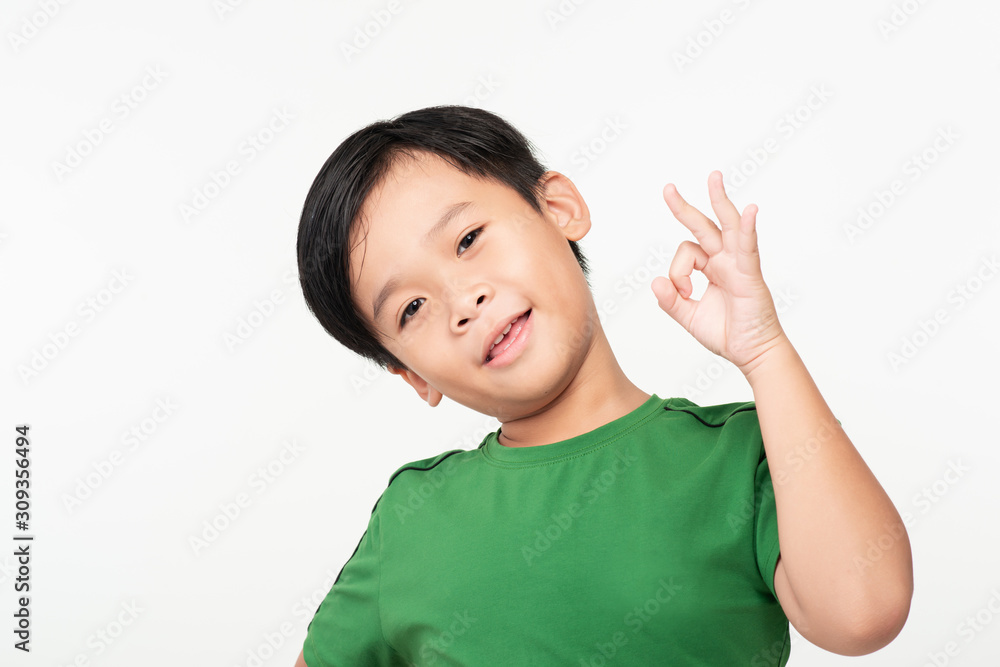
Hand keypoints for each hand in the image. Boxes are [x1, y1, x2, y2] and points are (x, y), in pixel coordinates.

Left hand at [650, 171, 787, 374]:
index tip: (683, 292)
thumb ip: (671, 301)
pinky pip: (749, 247)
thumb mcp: (689, 317)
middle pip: (704, 225)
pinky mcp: (750, 275)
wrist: (752, 353)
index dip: (677, 271)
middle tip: (667, 188)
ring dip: (720, 200)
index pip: (685, 253)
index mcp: (712, 267)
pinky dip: (748, 229)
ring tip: (713, 177)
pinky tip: (749, 211)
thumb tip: (655, 281)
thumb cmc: (728, 333)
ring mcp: (739, 264)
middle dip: (684, 207)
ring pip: (728, 226)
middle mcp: (725, 260)